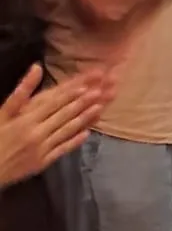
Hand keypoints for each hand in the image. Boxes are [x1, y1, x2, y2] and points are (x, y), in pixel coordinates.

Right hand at [0, 63, 115, 188]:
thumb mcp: (2, 113)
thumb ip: (21, 92)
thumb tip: (36, 68)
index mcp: (26, 119)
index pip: (53, 103)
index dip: (70, 93)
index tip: (87, 84)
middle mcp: (36, 133)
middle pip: (64, 115)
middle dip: (84, 102)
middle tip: (102, 91)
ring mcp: (41, 149)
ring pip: (67, 131)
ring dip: (85, 118)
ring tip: (100, 108)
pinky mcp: (42, 162)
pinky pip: (62, 150)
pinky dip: (75, 141)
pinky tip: (87, 133)